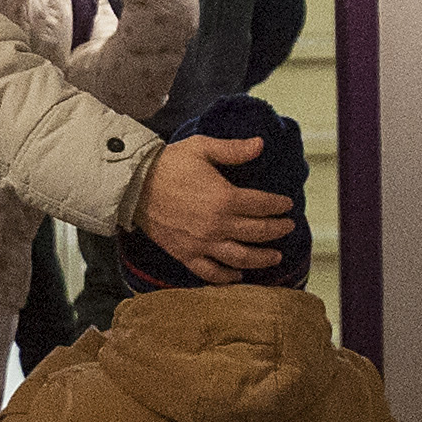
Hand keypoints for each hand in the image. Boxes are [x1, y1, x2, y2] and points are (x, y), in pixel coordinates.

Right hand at [136, 136, 293, 284]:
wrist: (134, 185)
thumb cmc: (168, 164)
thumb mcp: (201, 148)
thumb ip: (233, 150)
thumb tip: (260, 144)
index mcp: (224, 198)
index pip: (262, 205)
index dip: (278, 205)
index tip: (287, 205)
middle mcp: (217, 225)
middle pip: (257, 232)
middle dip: (277, 230)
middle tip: (288, 227)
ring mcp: (203, 244)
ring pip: (241, 258)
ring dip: (262, 259)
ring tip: (275, 257)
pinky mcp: (187, 255)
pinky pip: (211, 273)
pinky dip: (227, 277)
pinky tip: (239, 275)